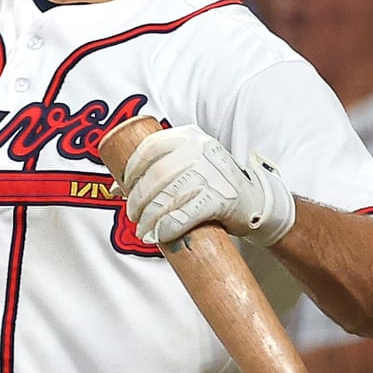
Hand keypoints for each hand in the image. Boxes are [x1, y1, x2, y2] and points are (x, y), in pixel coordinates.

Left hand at [119, 125, 296, 247]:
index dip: (131, 169)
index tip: (123, 187)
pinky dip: (168, 226)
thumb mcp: (187, 166)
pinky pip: (186, 213)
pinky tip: (159, 235)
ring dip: (150, 217)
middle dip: (137, 198)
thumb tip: (115, 188)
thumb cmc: (213, 184)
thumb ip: (157, 170)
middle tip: (132, 215)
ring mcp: (212, 173)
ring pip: (168, 195)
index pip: (150, 147)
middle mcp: (200, 150)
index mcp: (188, 136)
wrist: (256, 203)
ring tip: (143, 230)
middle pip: (156, 175)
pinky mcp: (222, 198)